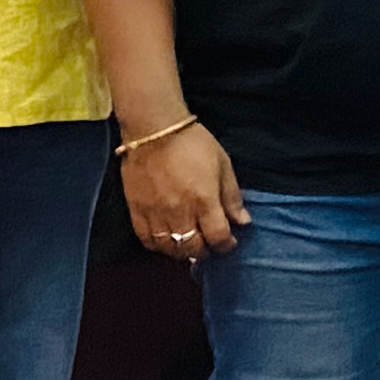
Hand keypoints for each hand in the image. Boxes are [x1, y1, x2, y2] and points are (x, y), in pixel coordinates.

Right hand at [122, 122, 246, 259]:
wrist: (153, 128)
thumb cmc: (193, 143)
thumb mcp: (223, 165)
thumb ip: (232, 197)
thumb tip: (243, 222)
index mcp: (204, 200)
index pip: (218, 237)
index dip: (227, 245)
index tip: (229, 241)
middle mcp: (180, 211)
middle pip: (194, 248)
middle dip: (206, 251)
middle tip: (209, 243)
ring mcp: (156, 213)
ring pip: (170, 249)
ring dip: (182, 251)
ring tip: (189, 242)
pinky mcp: (136, 210)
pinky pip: (147, 240)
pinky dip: (158, 245)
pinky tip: (166, 240)